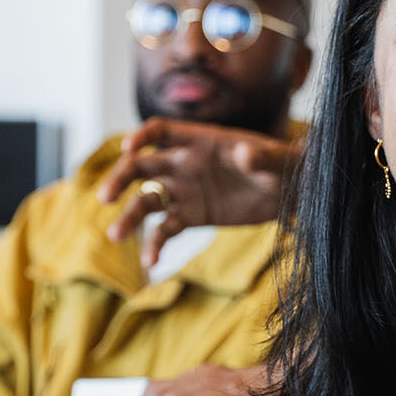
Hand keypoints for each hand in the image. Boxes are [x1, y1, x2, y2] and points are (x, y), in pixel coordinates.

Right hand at [97, 119, 296, 265]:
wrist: (290, 193)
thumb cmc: (283, 166)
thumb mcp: (277, 160)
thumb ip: (262, 157)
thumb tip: (245, 154)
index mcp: (200, 140)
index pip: (162, 132)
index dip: (142, 137)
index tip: (128, 148)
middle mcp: (184, 163)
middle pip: (142, 166)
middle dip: (120, 178)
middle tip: (105, 197)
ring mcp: (185, 191)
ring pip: (147, 201)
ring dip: (129, 216)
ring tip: (115, 235)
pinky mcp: (191, 217)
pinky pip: (166, 230)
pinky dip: (155, 245)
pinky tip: (151, 263)